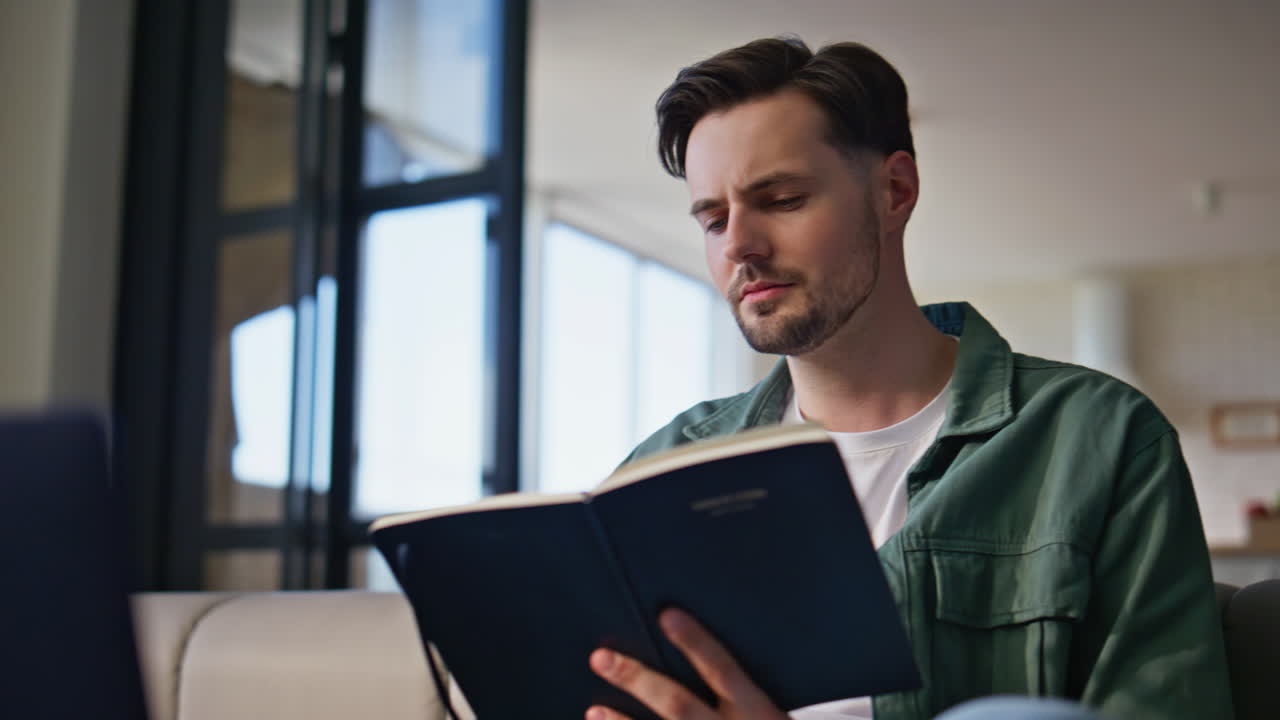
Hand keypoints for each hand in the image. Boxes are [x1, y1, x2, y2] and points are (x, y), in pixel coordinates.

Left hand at [586, 607, 788, 719]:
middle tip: (601, 658)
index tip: (667, 616)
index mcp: (758, 713)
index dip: (695, 642)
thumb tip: (688, 643)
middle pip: (678, 704)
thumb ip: (741, 693)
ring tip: (594, 710)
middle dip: (638, 680)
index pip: (722, 670)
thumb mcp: (772, 716)